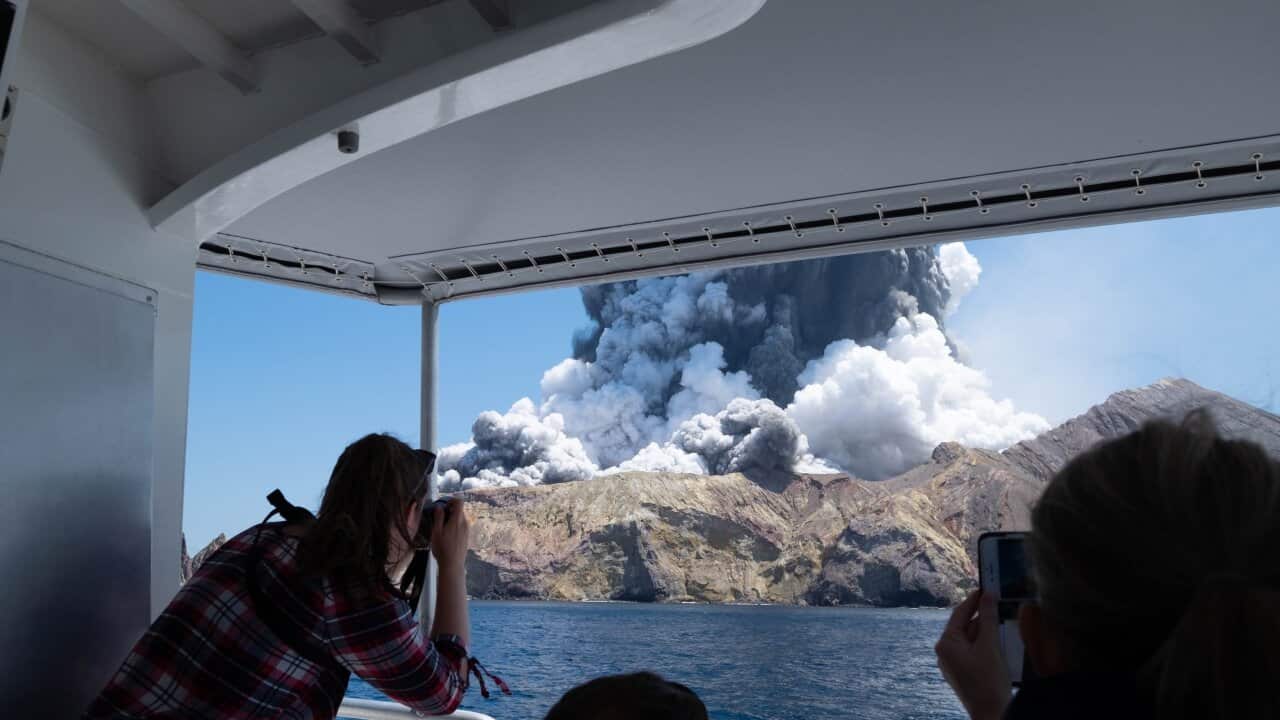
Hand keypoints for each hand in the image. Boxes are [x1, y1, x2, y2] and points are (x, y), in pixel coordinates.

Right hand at [429, 498, 470, 571]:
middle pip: (459, 510)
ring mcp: (467, 531)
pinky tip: (447, 536)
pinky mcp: (467, 537)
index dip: (451, 500)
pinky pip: (461, 526)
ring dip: (452, 519)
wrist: (453, 565)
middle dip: (449, 510)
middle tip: (439, 518)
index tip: (443, 505)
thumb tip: (439, 507)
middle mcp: (465, 523)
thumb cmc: (442, 548)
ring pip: (460, 519)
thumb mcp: (436, 532)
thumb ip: (438, 518)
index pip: (459, 502)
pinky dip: (455, 526)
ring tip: (442, 528)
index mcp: (457, 520)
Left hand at [935, 590, 1010, 719]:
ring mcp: (953, 664)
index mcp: (946, 644)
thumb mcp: (990, 646)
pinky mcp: (963, 673)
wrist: (992, 714)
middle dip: (983, 617)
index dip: (974, 599)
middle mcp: (945, 652)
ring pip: (971, 640)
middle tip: (1000, 604)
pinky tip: (1000, 643)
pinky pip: (974, 652)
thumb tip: (988, 595)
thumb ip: (989, 618)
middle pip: (965, 626)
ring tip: (1004, 623)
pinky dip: (986, 645)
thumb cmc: (988, 681)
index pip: (959, 613)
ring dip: (987, 632)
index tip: (986, 588)